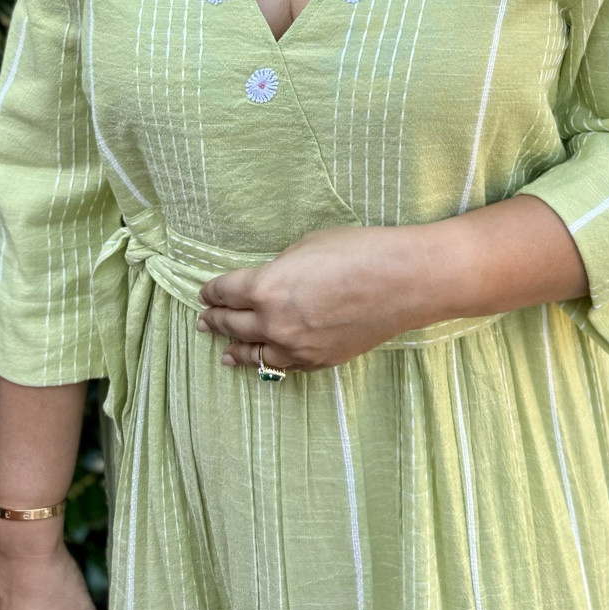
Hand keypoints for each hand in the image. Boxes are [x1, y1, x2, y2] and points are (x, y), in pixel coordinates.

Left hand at [196, 223, 432, 372]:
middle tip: (204, 318)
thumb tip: (274, 280)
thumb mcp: (308, 245)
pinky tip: (260, 360)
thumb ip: (281, 267)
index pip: (225, 292)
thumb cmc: (359, 251)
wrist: (404, 282)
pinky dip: (266, 360)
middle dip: (215, 319)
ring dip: (233, 348)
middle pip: (232, 324)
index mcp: (265, 287)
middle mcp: (273, 323)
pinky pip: (282, 364)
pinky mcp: (318, 361)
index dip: (212, 291)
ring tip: (222, 350)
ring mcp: (296, 347)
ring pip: (252, 352)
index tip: (205, 292)